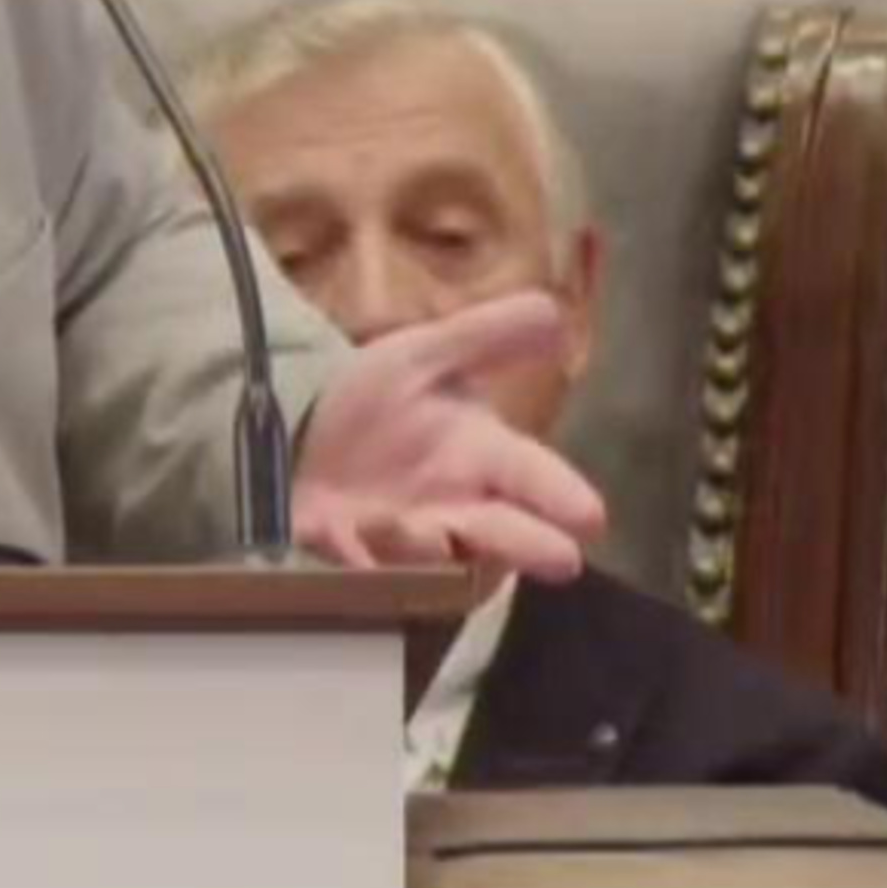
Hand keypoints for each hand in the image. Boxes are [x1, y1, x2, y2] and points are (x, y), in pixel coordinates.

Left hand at [293, 290, 607, 580]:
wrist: (296, 426)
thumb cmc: (376, 398)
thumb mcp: (422, 356)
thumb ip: (488, 336)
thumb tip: (555, 312)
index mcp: (482, 457)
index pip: (537, 477)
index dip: (564, 496)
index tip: (590, 515)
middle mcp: (457, 508)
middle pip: (509, 538)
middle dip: (532, 546)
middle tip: (561, 557)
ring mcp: (406, 542)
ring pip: (442, 564)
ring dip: (435, 548)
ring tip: (426, 529)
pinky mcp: (353, 561)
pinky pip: (368, 575)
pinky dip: (366, 563)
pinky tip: (352, 542)